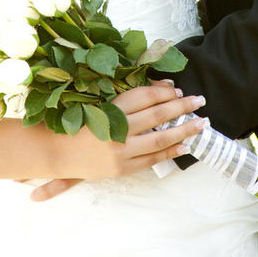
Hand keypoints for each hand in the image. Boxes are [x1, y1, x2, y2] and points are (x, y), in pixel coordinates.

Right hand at [28, 82, 206, 200]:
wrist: (56, 152)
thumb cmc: (78, 123)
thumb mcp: (99, 103)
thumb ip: (128, 97)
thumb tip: (162, 88)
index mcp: (109, 109)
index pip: (145, 96)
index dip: (164, 92)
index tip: (178, 90)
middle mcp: (116, 129)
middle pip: (156, 115)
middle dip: (181, 106)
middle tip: (200, 100)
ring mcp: (120, 151)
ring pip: (159, 139)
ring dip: (183, 129)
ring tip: (201, 123)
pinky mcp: (121, 168)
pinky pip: (151, 160)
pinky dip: (170, 151)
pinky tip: (184, 145)